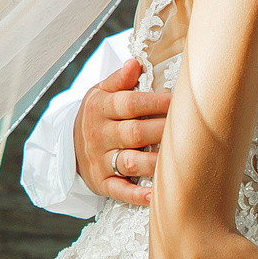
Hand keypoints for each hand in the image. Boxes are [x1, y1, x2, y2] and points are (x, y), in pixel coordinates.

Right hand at [73, 58, 171, 206]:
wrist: (68, 146)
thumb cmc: (96, 116)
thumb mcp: (100, 93)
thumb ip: (119, 80)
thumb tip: (135, 63)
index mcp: (99, 108)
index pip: (129, 104)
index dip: (155, 103)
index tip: (178, 101)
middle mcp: (98, 135)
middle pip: (134, 133)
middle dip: (163, 131)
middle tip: (190, 130)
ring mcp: (99, 161)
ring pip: (130, 162)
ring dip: (156, 162)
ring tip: (181, 159)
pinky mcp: (101, 183)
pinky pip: (120, 191)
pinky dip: (138, 195)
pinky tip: (158, 195)